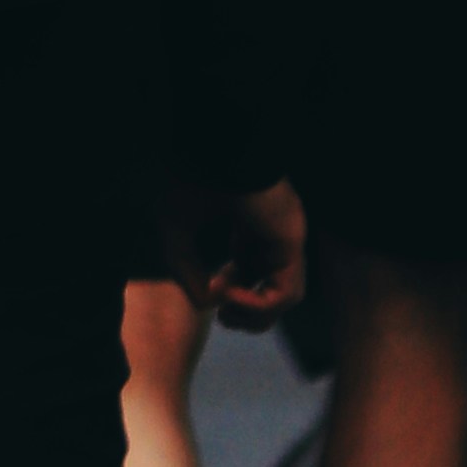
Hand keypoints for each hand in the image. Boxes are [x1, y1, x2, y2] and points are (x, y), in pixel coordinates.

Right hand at [170, 175, 305, 325]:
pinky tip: (229, 294)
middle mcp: (272, 234)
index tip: (210, 290)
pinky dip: (258, 305)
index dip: (232, 291)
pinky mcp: (290, 243)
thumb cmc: (191, 180)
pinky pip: (287, 293)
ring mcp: (284, 239)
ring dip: (256, 317)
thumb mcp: (176, 233)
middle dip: (248, 313)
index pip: (252, 269)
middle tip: (225, 318)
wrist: (212, 148)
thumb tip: (209, 304)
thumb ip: (186, 271)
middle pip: (273, 288)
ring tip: (228, 313)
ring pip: (286, 297)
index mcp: (250, 225)